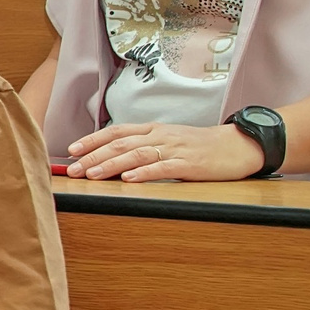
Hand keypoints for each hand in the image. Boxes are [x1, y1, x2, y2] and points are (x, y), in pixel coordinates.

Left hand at [64, 120, 265, 182]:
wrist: (237, 146)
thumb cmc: (198, 146)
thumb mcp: (167, 140)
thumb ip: (142, 146)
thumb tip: (111, 159)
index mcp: (153, 129)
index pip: (116, 132)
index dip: (92, 140)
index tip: (71, 150)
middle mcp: (160, 136)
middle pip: (121, 144)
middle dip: (94, 156)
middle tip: (73, 169)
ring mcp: (175, 149)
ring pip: (137, 155)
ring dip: (112, 165)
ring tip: (93, 174)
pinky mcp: (190, 164)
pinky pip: (164, 167)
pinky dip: (144, 173)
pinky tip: (129, 180)